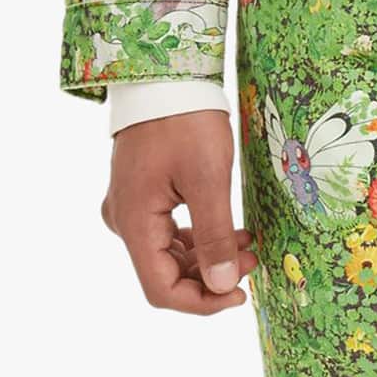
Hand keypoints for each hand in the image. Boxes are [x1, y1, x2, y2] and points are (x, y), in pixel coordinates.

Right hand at [101, 109, 259, 314]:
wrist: (164, 74)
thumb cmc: (185, 120)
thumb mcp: (208, 179)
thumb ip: (214, 236)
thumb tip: (223, 287)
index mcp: (135, 223)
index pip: (161, 289)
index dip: (202, 303)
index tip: (240, 296)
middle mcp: (125, 220)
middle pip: (164, 273)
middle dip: (211, 276)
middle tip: (251, 259)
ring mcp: (131, 206)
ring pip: (168, 253)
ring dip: (208, 256)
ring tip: (247, 243)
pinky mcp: (141, 193)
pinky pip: (167, 231)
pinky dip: (198, 237)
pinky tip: (228, 230)